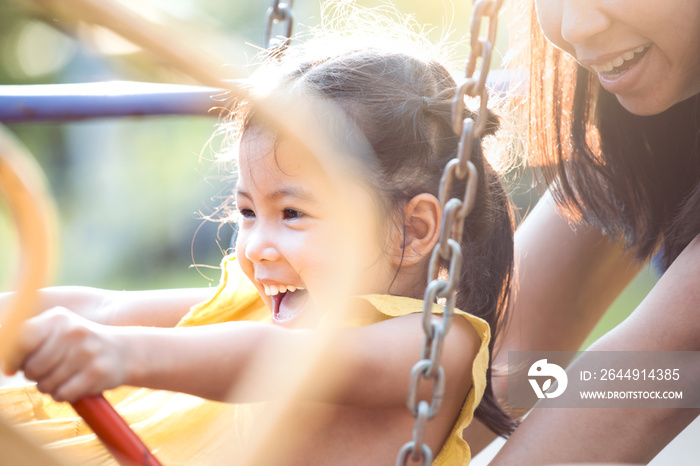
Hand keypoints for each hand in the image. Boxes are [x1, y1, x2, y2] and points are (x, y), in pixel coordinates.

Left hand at [2, 307, 128, 401]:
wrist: (124, 351)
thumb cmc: (80, 345)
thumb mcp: (58, 331)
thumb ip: (31, 341)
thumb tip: (6, 364)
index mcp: (58, 318)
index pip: (22, 338)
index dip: (12, 358)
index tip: (13, 367)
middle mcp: (73, 332)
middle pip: (32, 367)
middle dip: (34, 376)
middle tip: (48, 371)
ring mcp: (87, 352)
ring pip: (46, 384)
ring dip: (49, 387)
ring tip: (63, 377)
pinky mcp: (97, 372)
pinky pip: (63, 394)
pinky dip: (63, 395)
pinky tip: (73, 386)